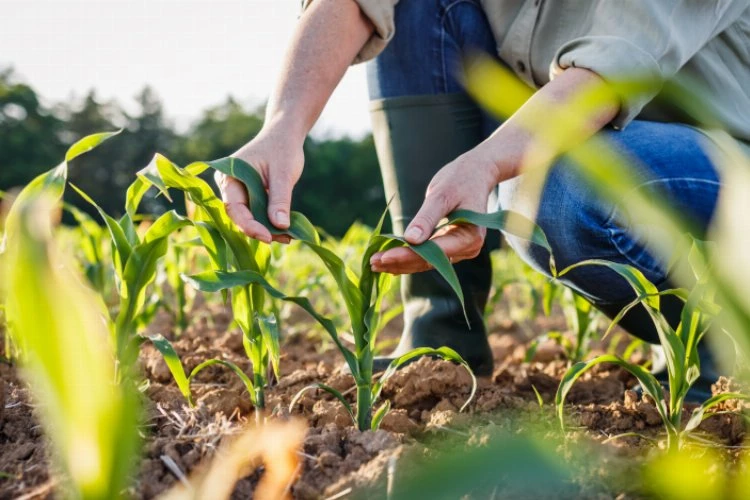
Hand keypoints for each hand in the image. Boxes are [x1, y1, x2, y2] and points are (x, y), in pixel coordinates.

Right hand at [215, 126, 303, 243]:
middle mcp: (229, 186)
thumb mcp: (283, 174)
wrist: (284, 135)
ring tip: (288, 236)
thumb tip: (280, 226)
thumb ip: (280, 199)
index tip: (268, 237)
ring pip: (249, 218)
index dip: (249, 225)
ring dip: (267, 229)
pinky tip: (286, 230)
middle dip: (260, 230)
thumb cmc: (282, 149)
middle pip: (240, 216)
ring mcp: (239, 192)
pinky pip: (257, 214)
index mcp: (229, 176)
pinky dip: (270, 222)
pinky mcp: (250, 197)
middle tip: (284, 238)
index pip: (234, 207)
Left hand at [370, 149, 499, 273]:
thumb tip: (411, 240)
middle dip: (399, 262)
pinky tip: (387, 260)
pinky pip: (427, 256)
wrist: (475, 174)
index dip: (408, 255)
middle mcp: (467, 249)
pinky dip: (407, 257)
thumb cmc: (460, 179)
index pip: (434, 252)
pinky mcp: (449, 247)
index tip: (384, 256)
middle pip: (428, 261)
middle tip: (372, 262)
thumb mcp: (442, 194)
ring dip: (400, 263)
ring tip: (374, 264)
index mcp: (469, 237)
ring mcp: (459, 250)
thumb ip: (427, 217)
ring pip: (425, 262)